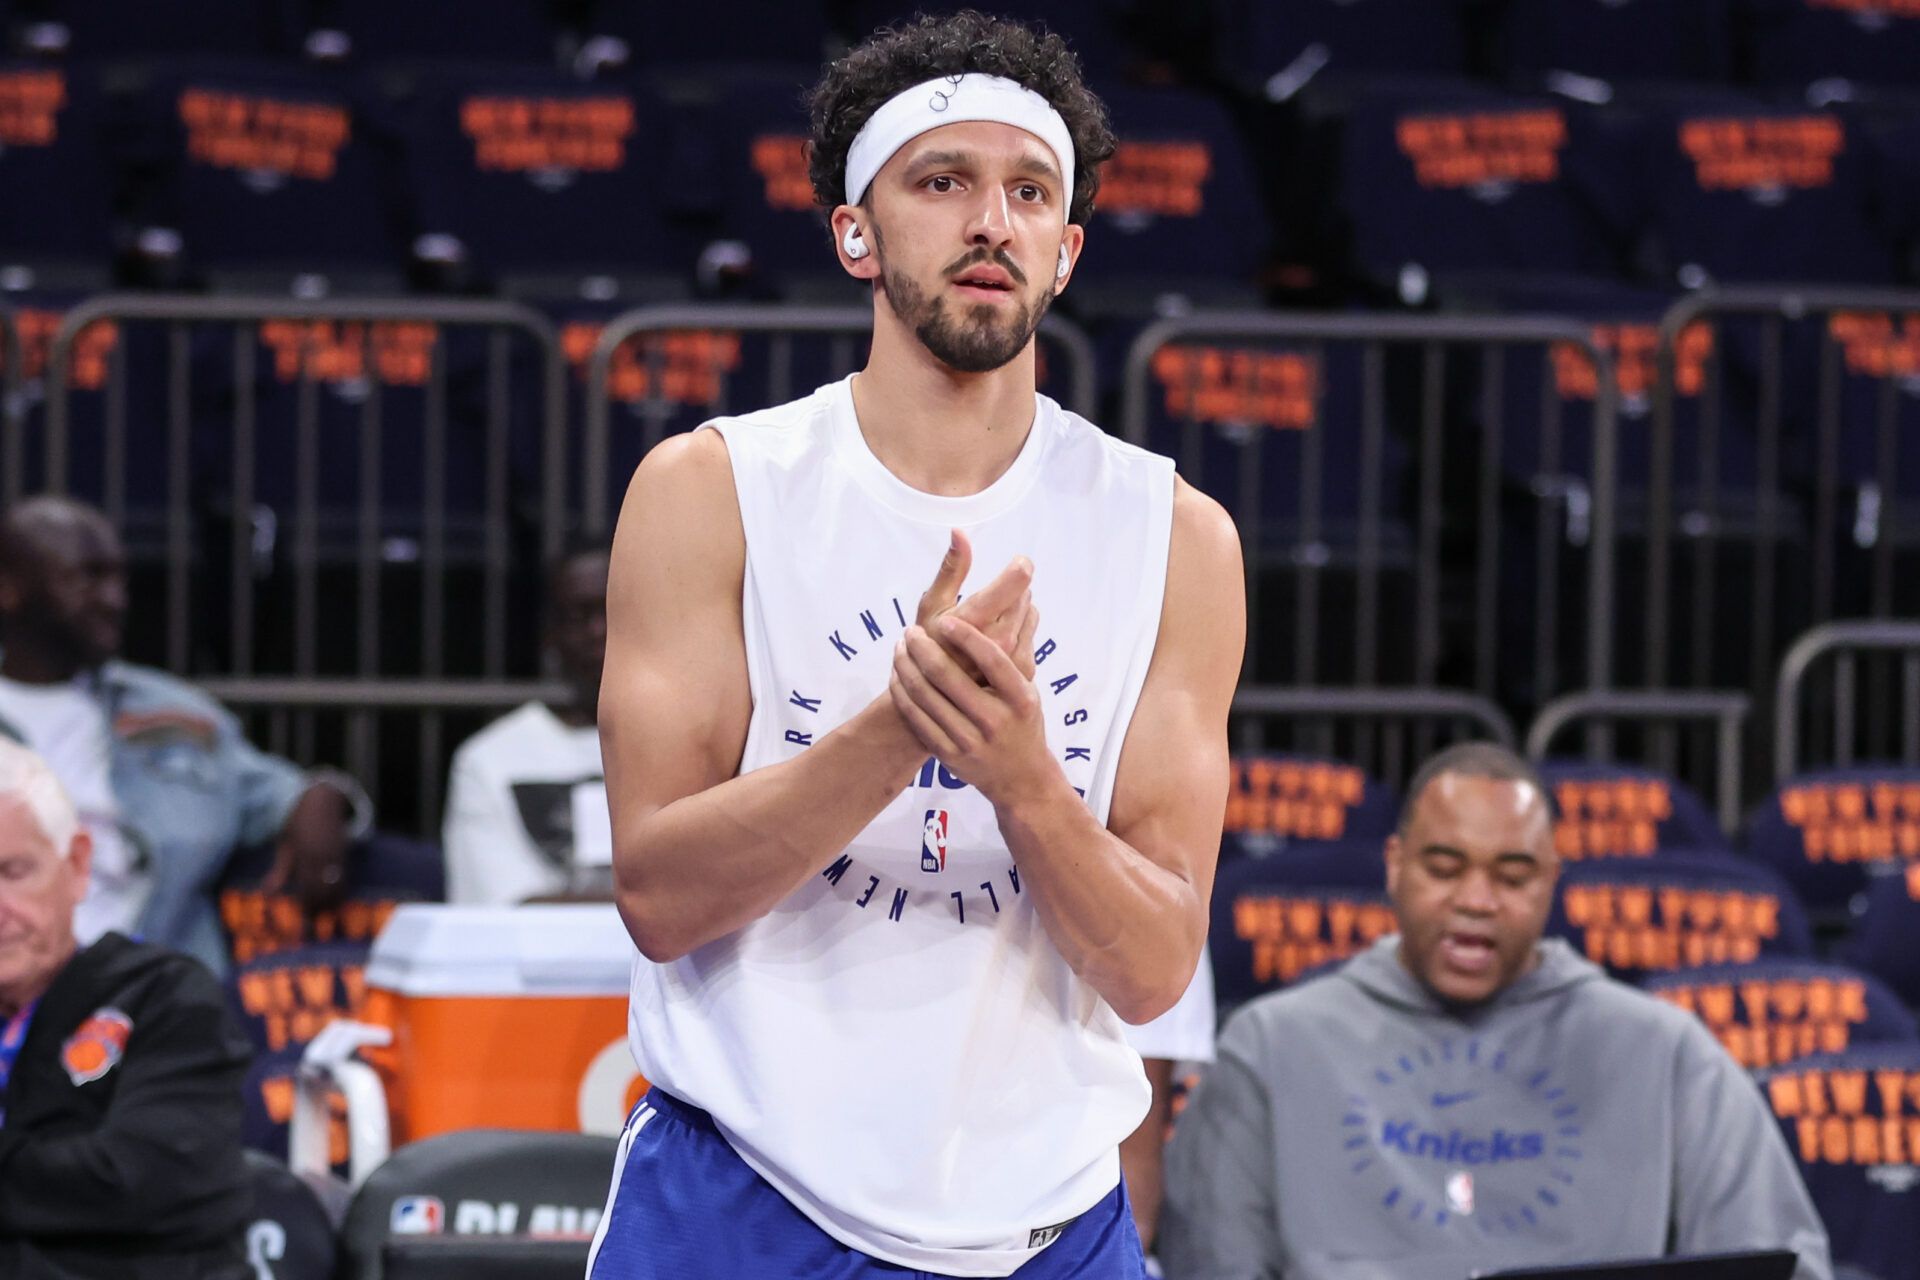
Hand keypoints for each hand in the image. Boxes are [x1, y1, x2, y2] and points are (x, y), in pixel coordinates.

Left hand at [264, 783, 354, 914]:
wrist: (322, 801)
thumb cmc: (298, 823)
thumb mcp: (284, 845)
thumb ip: (279, 870)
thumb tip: (266, 893)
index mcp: (304, 855)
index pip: (307, 887)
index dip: (307, 904)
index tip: (304, 917)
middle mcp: (322, 857)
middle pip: (323, 889)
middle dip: (320, 906)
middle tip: (314, 920)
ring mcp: (336, 855)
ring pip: (338, 885)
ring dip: (333, 901)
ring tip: (328, 914)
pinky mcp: (344, 854)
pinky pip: (345, 877)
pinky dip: (342, 890)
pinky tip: (337, 899)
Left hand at [890, 613, 1054, 805]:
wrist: (1021, 778)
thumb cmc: (1024, 723)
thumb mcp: (1030, 690)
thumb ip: (1019, 652)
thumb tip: (1023, 598)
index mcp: (1020, 699)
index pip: (992, 661)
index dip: (967, 638)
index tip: (945, 620)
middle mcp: (996, 721)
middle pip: (949, 677)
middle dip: (923, 648)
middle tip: (911, 630)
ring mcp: (970, 741)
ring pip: (926, 697)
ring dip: (906, 667)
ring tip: (899, 647)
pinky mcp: (949, 756)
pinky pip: (916, 720)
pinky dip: (902, 694)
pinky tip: (896, 676)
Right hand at [915, 529, 1038, 680]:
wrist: (935, 697)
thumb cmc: (928, 645)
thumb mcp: (932, 604)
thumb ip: (951, 568)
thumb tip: (960, 531)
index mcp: (974, 620)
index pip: (1018, 581)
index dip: (1020, 566)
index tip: (1018, 563)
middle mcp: (999, 640)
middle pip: (1024, 593)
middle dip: (1010, 589)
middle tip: (989, 600)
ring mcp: (1014, 657)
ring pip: (1030, 610)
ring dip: (1016, 607)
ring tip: (992, 617)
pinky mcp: (1025, 670)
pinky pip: (1031, 632)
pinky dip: (1019, 627)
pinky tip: (998, 636)